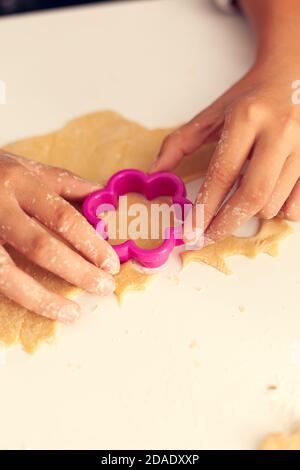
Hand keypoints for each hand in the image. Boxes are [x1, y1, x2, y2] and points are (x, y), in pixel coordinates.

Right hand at [0, 150, 119, 322]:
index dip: (89, 243)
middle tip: (103, 287)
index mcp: (19, 182)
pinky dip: (16, 296)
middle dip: (76, 270)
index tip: (111, 263)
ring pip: (8, 273)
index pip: (62, 216)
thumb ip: (65, 183)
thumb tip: (104, 199)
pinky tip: (36, 307)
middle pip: (41, 245)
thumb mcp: (27, 168)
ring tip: (71, 312)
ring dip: (43, 298)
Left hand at [152, 65, 299, 242]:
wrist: (293, 74)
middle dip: (226, 224)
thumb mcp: (212, 115)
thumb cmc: (249, 99)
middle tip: (207, 236)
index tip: (191, 232)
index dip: (205, 209)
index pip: (223, 174)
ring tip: (239, 203)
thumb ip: (180, 142)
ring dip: (251, 214)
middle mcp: (279, 131)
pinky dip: (278, 211)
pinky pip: (297, 204)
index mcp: (247, 118)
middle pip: (252, 196)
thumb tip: (154, 172)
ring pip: (274, 203)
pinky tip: (266, 200)